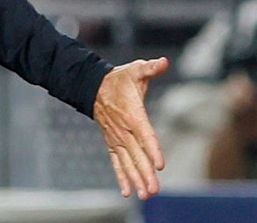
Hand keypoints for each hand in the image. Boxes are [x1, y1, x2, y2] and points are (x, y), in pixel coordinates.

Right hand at [93, 57, 167, 198]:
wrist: (93, 87)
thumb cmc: (119, 79)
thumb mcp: (135, 70)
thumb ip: (150, 68)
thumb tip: (163, 62)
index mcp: (132, 114)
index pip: (145, 134)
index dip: (152, 150)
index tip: (159, 165)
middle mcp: (124, 130)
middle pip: (137, 154)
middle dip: (145, 173)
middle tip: (153, 190)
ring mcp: (116, 138)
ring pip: (127, 162)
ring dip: (135, 179)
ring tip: (145, 195)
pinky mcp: (111, 143)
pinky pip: (116, 162)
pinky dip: (121, 177)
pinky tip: (126, 192)